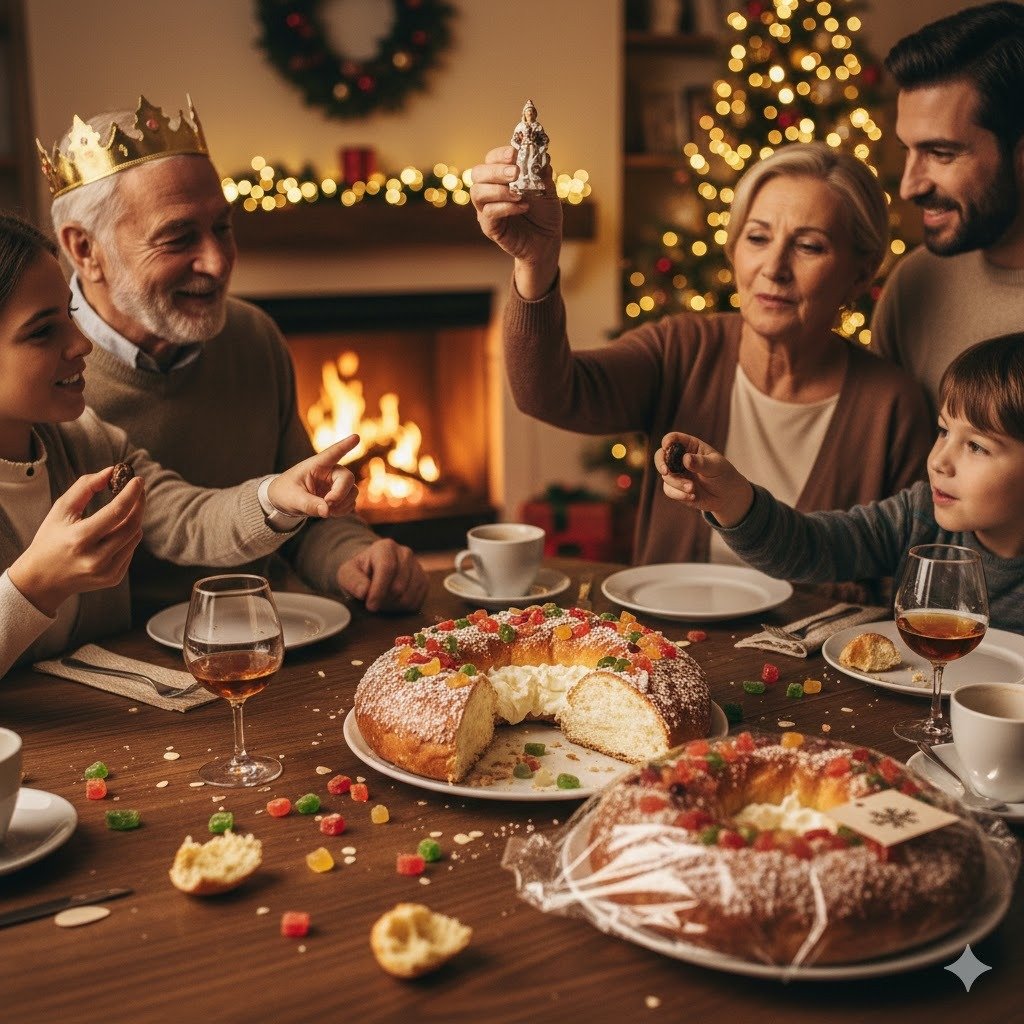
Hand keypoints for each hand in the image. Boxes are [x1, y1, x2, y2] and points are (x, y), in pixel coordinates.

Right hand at [8, 467, 144, 615]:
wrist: (43, 579)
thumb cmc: (51, 539)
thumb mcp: (61, 509)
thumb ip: (85, 486)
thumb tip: (111, 471)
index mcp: (79, 539)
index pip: (117, 512)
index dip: (131, 494)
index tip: (138, 480)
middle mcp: (96, 558)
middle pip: (132, 525)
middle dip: (138, 504)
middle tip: (137, 490)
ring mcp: (107, 571)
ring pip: (135, 536)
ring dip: (134, 519)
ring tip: (123, 510)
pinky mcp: (114, 578)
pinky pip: (131, 550)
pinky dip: (127, 536)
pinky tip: (114, 532)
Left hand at [269, 435, 359, 518]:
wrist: (285, 501)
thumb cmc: (286, 493)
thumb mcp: (292, 498)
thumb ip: (308, 504)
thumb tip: (326, 511)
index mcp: (317, 464)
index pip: (333, 453)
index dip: (345, 445)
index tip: (356, 437)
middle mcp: (330, 471)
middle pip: (348, 478)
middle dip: (340, 494)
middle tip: (328, 506)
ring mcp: (337, 484)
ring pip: (352, 491)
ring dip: (343, 505)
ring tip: (326, 512)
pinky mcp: (340, 496)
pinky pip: (351, 503)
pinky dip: (344, 510)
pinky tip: (330, 512)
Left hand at [336, 538, 427, 612]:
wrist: (374, 570)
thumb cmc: (360, 572)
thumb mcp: (347, 573)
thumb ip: (352, 580)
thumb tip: (364, 592)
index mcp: (386, 547)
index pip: (387, 568)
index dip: (379, 590)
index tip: (370, 606)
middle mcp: (405, 554)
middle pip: (399, 586)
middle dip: (384, 601)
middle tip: (373, 605)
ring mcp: (418, 567)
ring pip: (409, 596)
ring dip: (393, 606)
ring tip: (382, 602)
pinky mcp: (424, 580)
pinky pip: (417, 601)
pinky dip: (403, 608)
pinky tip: (392, 603)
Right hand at [470, 146, 561, 298]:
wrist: (547, 241)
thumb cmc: (544, 213)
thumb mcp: (548, 190)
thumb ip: (543, 174)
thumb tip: (543, 156)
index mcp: (500, 177)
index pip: (491, 159)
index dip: (500, 154)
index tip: (514, 154)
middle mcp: (489, 190)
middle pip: (478, 173)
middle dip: (496, 170)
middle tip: (515, 173)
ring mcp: (486, 209)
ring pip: (478, 193)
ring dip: (499, 190)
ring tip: (519, 193)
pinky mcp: (489, 227)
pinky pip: (489, 213)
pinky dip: (506, 207)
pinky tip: (522, 207)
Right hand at [654, 432, 754, 527]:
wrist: (727, 496)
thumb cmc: (724, 475)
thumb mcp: (716, 467)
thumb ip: (701, 462)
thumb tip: (686, 459)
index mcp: (691, 446)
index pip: (674, 438)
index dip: (668, 440)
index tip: (667, 446)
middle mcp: (680, 458)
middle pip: (661, 455)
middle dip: (660, 463)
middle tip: (666, 471)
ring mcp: (677, 473)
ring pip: (666, 476)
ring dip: (677, 484)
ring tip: (693, 489)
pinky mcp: (676, 488)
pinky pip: (669, 490)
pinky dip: (679, 494)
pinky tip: (692, 496)